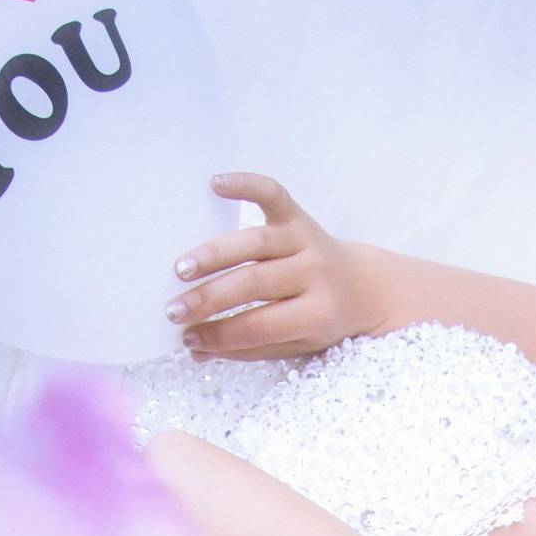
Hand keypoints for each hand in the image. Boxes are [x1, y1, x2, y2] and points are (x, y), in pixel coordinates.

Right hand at [168, 173, 374, 360]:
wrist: (362, 287)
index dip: (220, 334)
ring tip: (181, 269)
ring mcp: (307, 240)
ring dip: (213, 255)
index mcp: (317, 314)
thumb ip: (248, 348)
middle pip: (253, 284)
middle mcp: (315, 273)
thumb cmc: (320, 322)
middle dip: (209, 299)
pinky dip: (245, 185)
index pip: (259, 325)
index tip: (187, 338)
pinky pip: (271, 195)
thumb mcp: (294, 345)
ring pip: (254, 242)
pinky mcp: (299, 215)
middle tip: (173, 310)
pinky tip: (215, 185)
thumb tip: (196, 351)